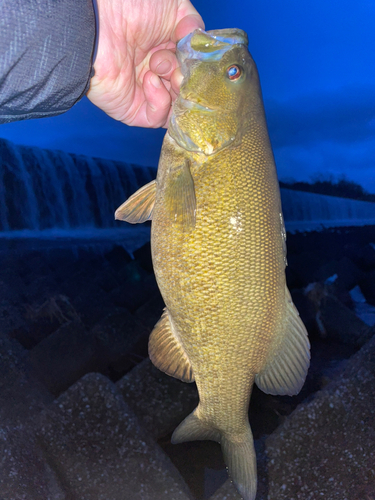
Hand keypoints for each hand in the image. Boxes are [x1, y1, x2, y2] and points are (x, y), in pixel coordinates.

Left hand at [87, 0, 203, 127]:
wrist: (99, 21)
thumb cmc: (131, 7)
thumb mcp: (175, 7)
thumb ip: (194, 28)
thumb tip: (201, 51)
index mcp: (167, 51)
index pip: (193, 73)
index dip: (199, 70)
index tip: (198, 61)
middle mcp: (157, 74)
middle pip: (187, 92)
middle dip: (188, 80)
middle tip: (179, 68)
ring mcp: (145, 94)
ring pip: (176, 108)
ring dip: (176, 89)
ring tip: (164, 70)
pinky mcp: (132, 110)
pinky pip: (156, 117)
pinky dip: (160, 100)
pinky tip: (150, 79)